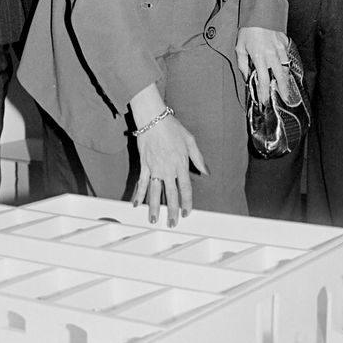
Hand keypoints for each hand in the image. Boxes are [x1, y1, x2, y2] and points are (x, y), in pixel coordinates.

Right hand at [129, 83, 206, 227]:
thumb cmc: (172, 127)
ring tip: (154, 219)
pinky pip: (142, 182)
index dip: (187, 202)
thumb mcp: (190, 140)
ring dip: (154, 207)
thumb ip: (198, 158)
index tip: (187, 212)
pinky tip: (136, 204)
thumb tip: (206, 172)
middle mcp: (168, 169)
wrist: (153, 118)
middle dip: (172, 211)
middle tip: (172, 223)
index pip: (185, 189)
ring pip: (155, 192)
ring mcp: (155, 168)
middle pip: (170, 194)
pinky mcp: (144, 164)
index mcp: (181, 164)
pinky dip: (139, 193)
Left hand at [236, 26, 290, 104]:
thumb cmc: (248, 29)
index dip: (264, 93)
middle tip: (285, 98)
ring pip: (285, 68)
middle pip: (280, 77)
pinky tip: (285, 69)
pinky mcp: (284, 42)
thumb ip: (243, 64)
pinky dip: (287, 64)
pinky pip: (287, 56)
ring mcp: (280, 48)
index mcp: (259, 57)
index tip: (264, 101)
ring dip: (286, 79)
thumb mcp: (239, 47)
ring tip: (286, 87)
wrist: (260, 11)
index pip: (263, 81)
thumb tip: (247, 76)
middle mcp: (271, 55)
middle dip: (283, 90)